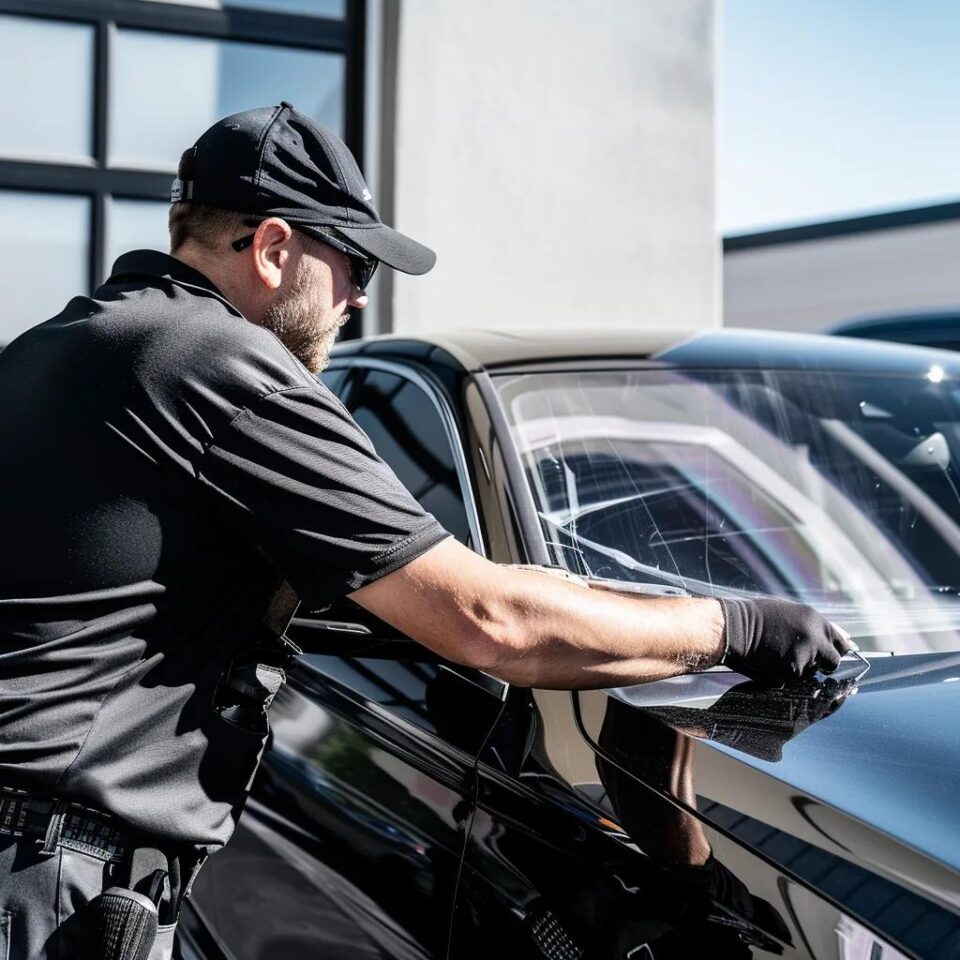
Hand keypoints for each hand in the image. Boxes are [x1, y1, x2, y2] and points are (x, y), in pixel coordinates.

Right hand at [719, 597, 854, 683]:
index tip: (828, 656)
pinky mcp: (794, 671)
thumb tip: (830, 638)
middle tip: (804, 662)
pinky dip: (784, 675)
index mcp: (816, 620)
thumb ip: (810, 626)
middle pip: (834, 661)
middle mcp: (816, 637)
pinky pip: (795, 679)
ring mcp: (807, 655)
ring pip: (812, 672)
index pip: (841, 642)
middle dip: (823, 665)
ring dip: (800, 669)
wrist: (734, 627)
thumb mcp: (788, 612)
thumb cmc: (755, 617)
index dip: (834, 651)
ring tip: (777, 655)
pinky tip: (769, 662)